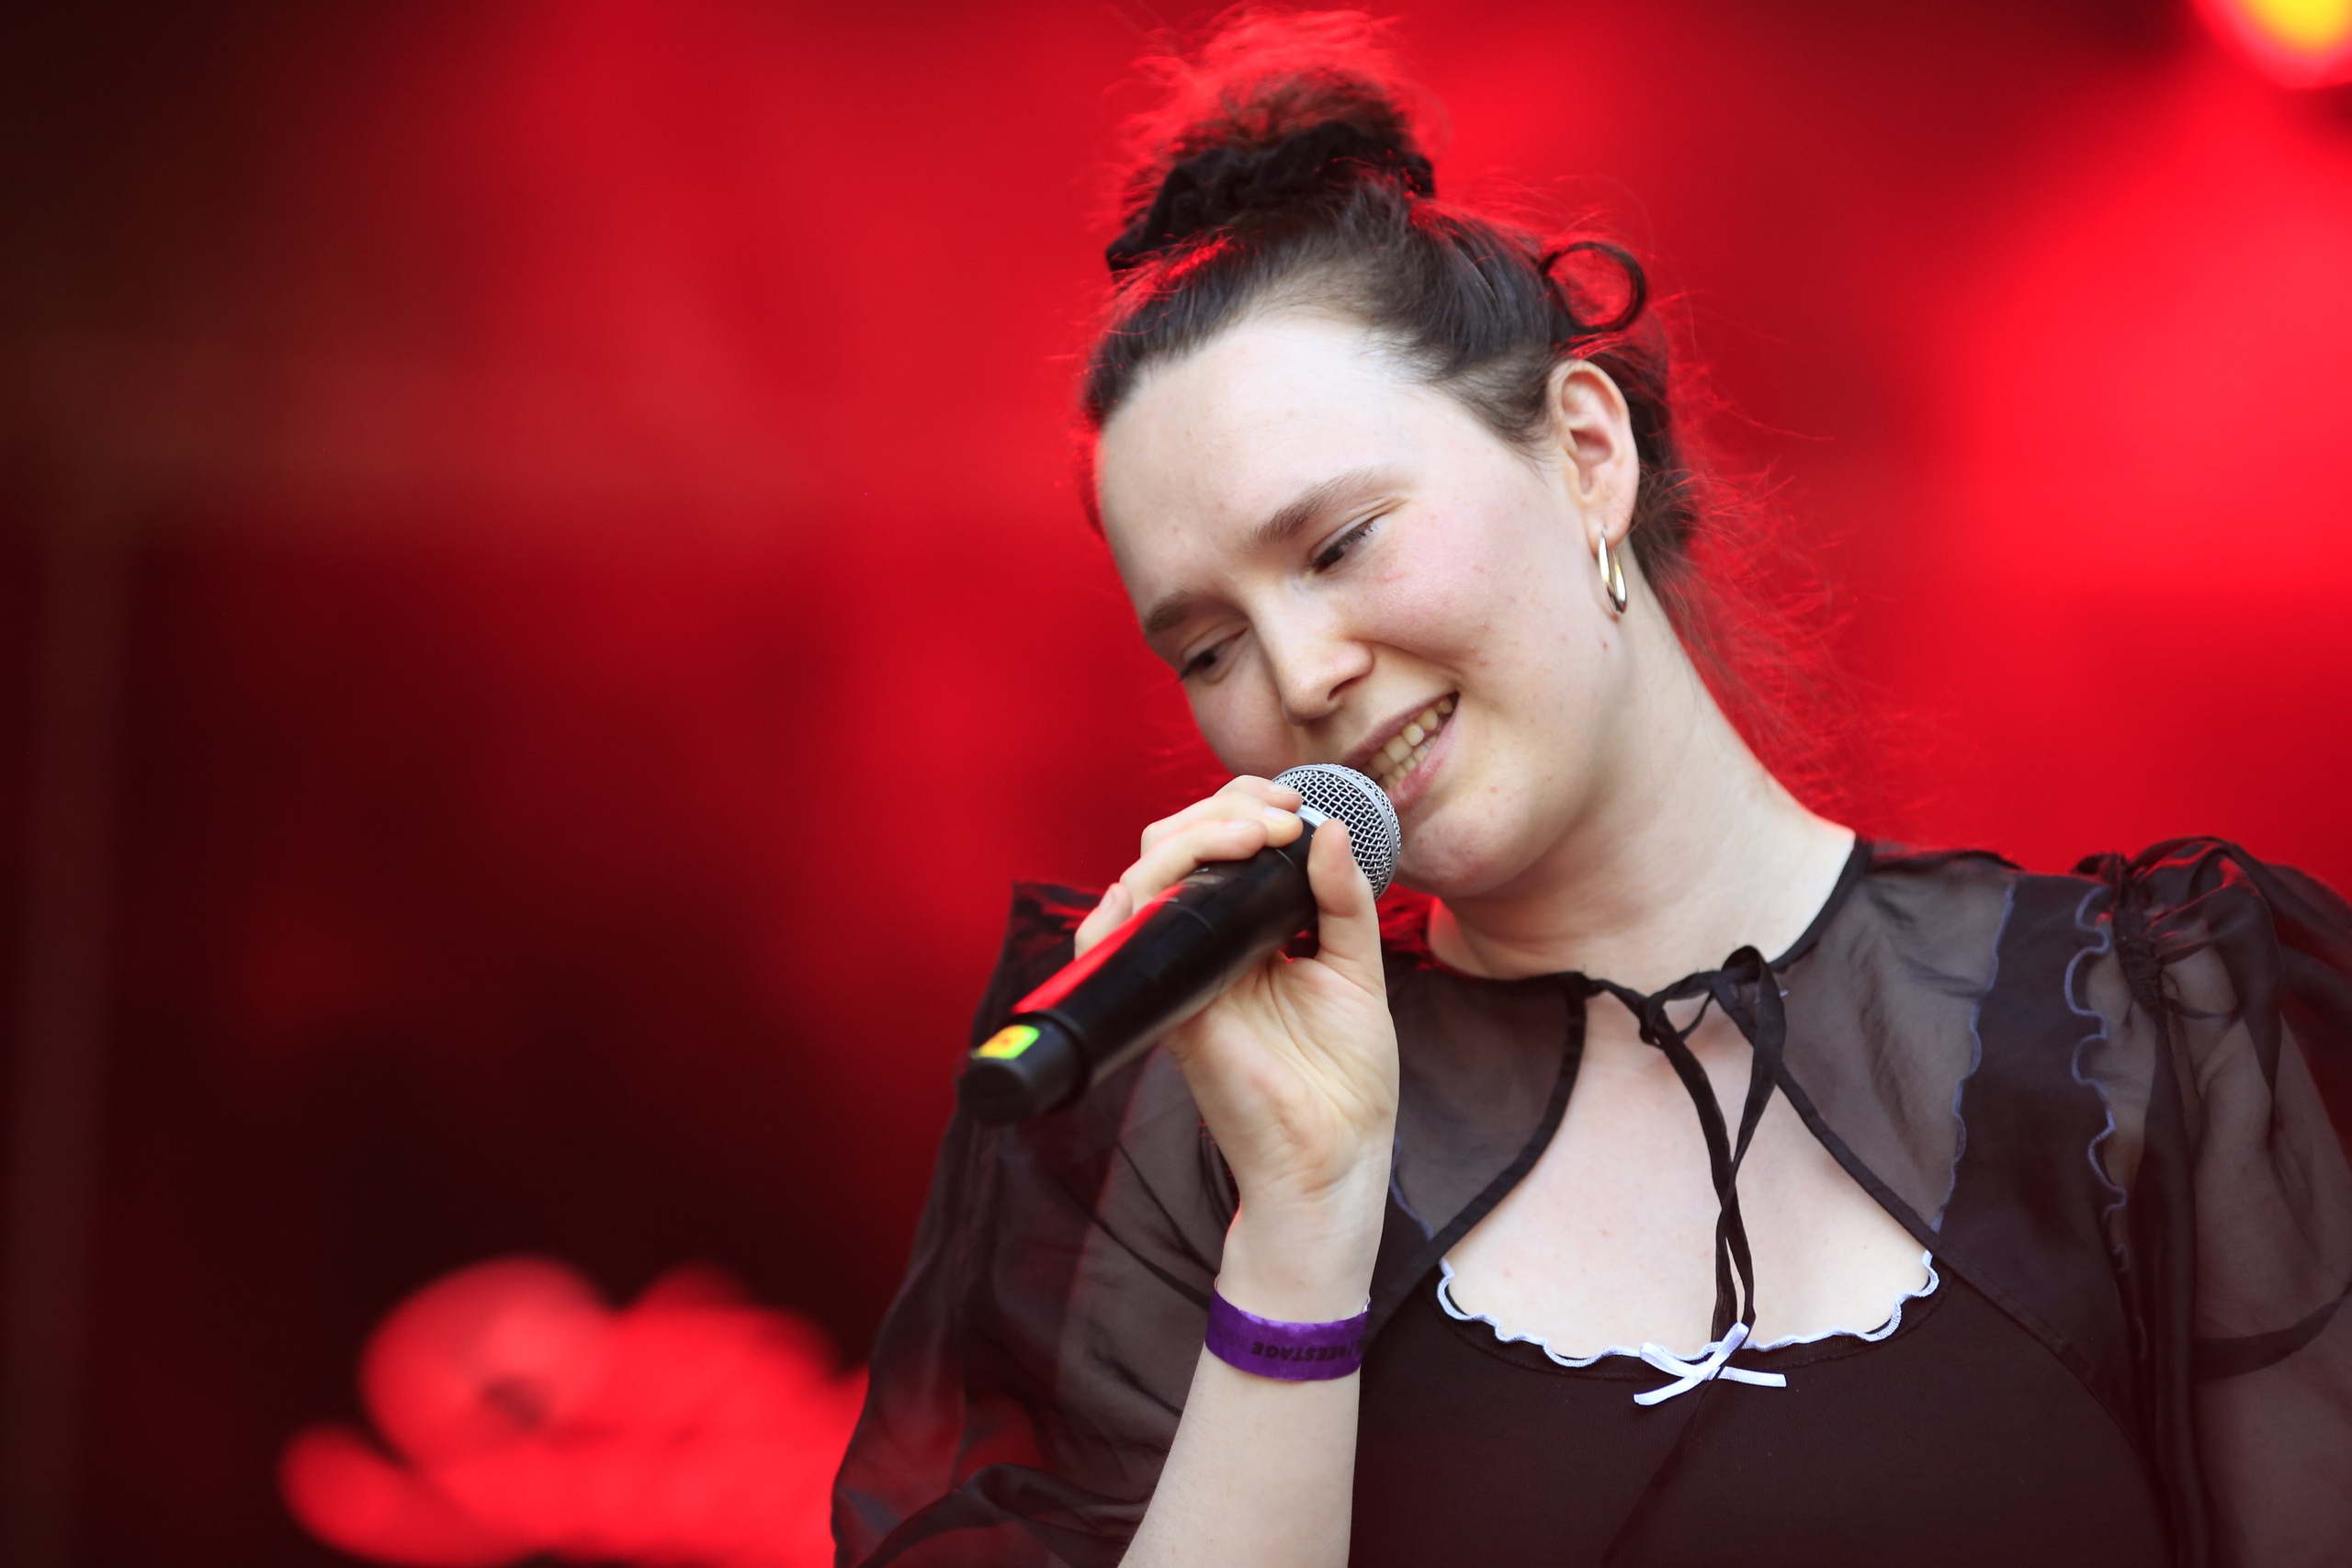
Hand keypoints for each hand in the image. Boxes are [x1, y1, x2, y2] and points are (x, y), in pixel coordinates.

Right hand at [1075, 777, 1396, 1319]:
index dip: (1246, 808)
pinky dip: (1132, 898)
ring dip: (1190, 839)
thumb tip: (1327, 829)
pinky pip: (1118, 941)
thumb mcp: (1360, 971)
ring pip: (1142, 879)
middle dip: (1220, 811)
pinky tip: (1188, 878)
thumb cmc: (1347, 1081)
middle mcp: (1206, 948)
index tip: (1296, 805)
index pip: (1221, 845)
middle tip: (1279, 818)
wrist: (1338, 1158)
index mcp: (1248, 934)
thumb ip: (1344, 900)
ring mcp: (1182, 975)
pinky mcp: (1168, 1007)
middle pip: (1173, 848)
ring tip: (1256, 837)